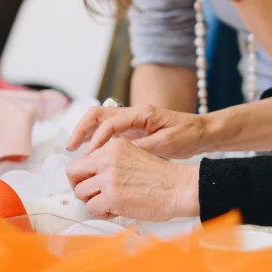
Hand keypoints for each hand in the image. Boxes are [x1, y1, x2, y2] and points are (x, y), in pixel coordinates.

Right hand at [66, 103, 209, 159]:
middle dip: (81, 129)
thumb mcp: (167, 144)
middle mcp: (133, 113)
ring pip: (101, 122)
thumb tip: (118, 154)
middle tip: (70, 148)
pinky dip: (98, 140)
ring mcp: (132, 121)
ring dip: (87, 133)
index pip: (109, 123)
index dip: (95, 140)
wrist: (201, 132)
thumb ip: (142, 148)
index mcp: (141, 113)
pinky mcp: (134, 130)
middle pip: (98, 115)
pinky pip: (110, 132)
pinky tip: (93, 155)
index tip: (88, 157)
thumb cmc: (188, 136)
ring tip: (75, 151)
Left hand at [66, 138, 199, 220]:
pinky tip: (117, 210)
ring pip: (81, 193)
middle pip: (73, 173)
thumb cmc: (161, 178)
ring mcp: (109, 177)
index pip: (82, 159)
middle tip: (93, 196)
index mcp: (113, 146)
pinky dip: (102, 213)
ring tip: (111, 204)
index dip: (83, 175)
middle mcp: (108, 158)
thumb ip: (111, 161)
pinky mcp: (112, 196)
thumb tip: (89, 177)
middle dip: (81, 187)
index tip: (90, 184)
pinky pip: (92, 208)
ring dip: (93, 202)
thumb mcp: (133, 155)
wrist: (180, 188)